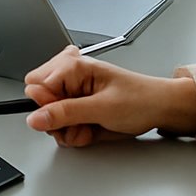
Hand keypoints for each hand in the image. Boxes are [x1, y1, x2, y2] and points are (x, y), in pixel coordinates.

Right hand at [23, 46, 195, 146]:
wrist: (161, 109)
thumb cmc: (140, 100)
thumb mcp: (101, 109)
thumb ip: (65, 113)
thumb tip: (35, 118)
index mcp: (72, 65)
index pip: (34, 87)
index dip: (48, 107)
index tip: (68, 117)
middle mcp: (69, 73)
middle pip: (39, 101)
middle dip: (57, 119)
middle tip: (81, 122)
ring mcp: (73, 88)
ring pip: (49, 115)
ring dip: (69, 128)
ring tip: (91, 126)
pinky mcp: (78, 102)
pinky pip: (62, 121)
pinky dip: (75, 130)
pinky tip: (92, 128)